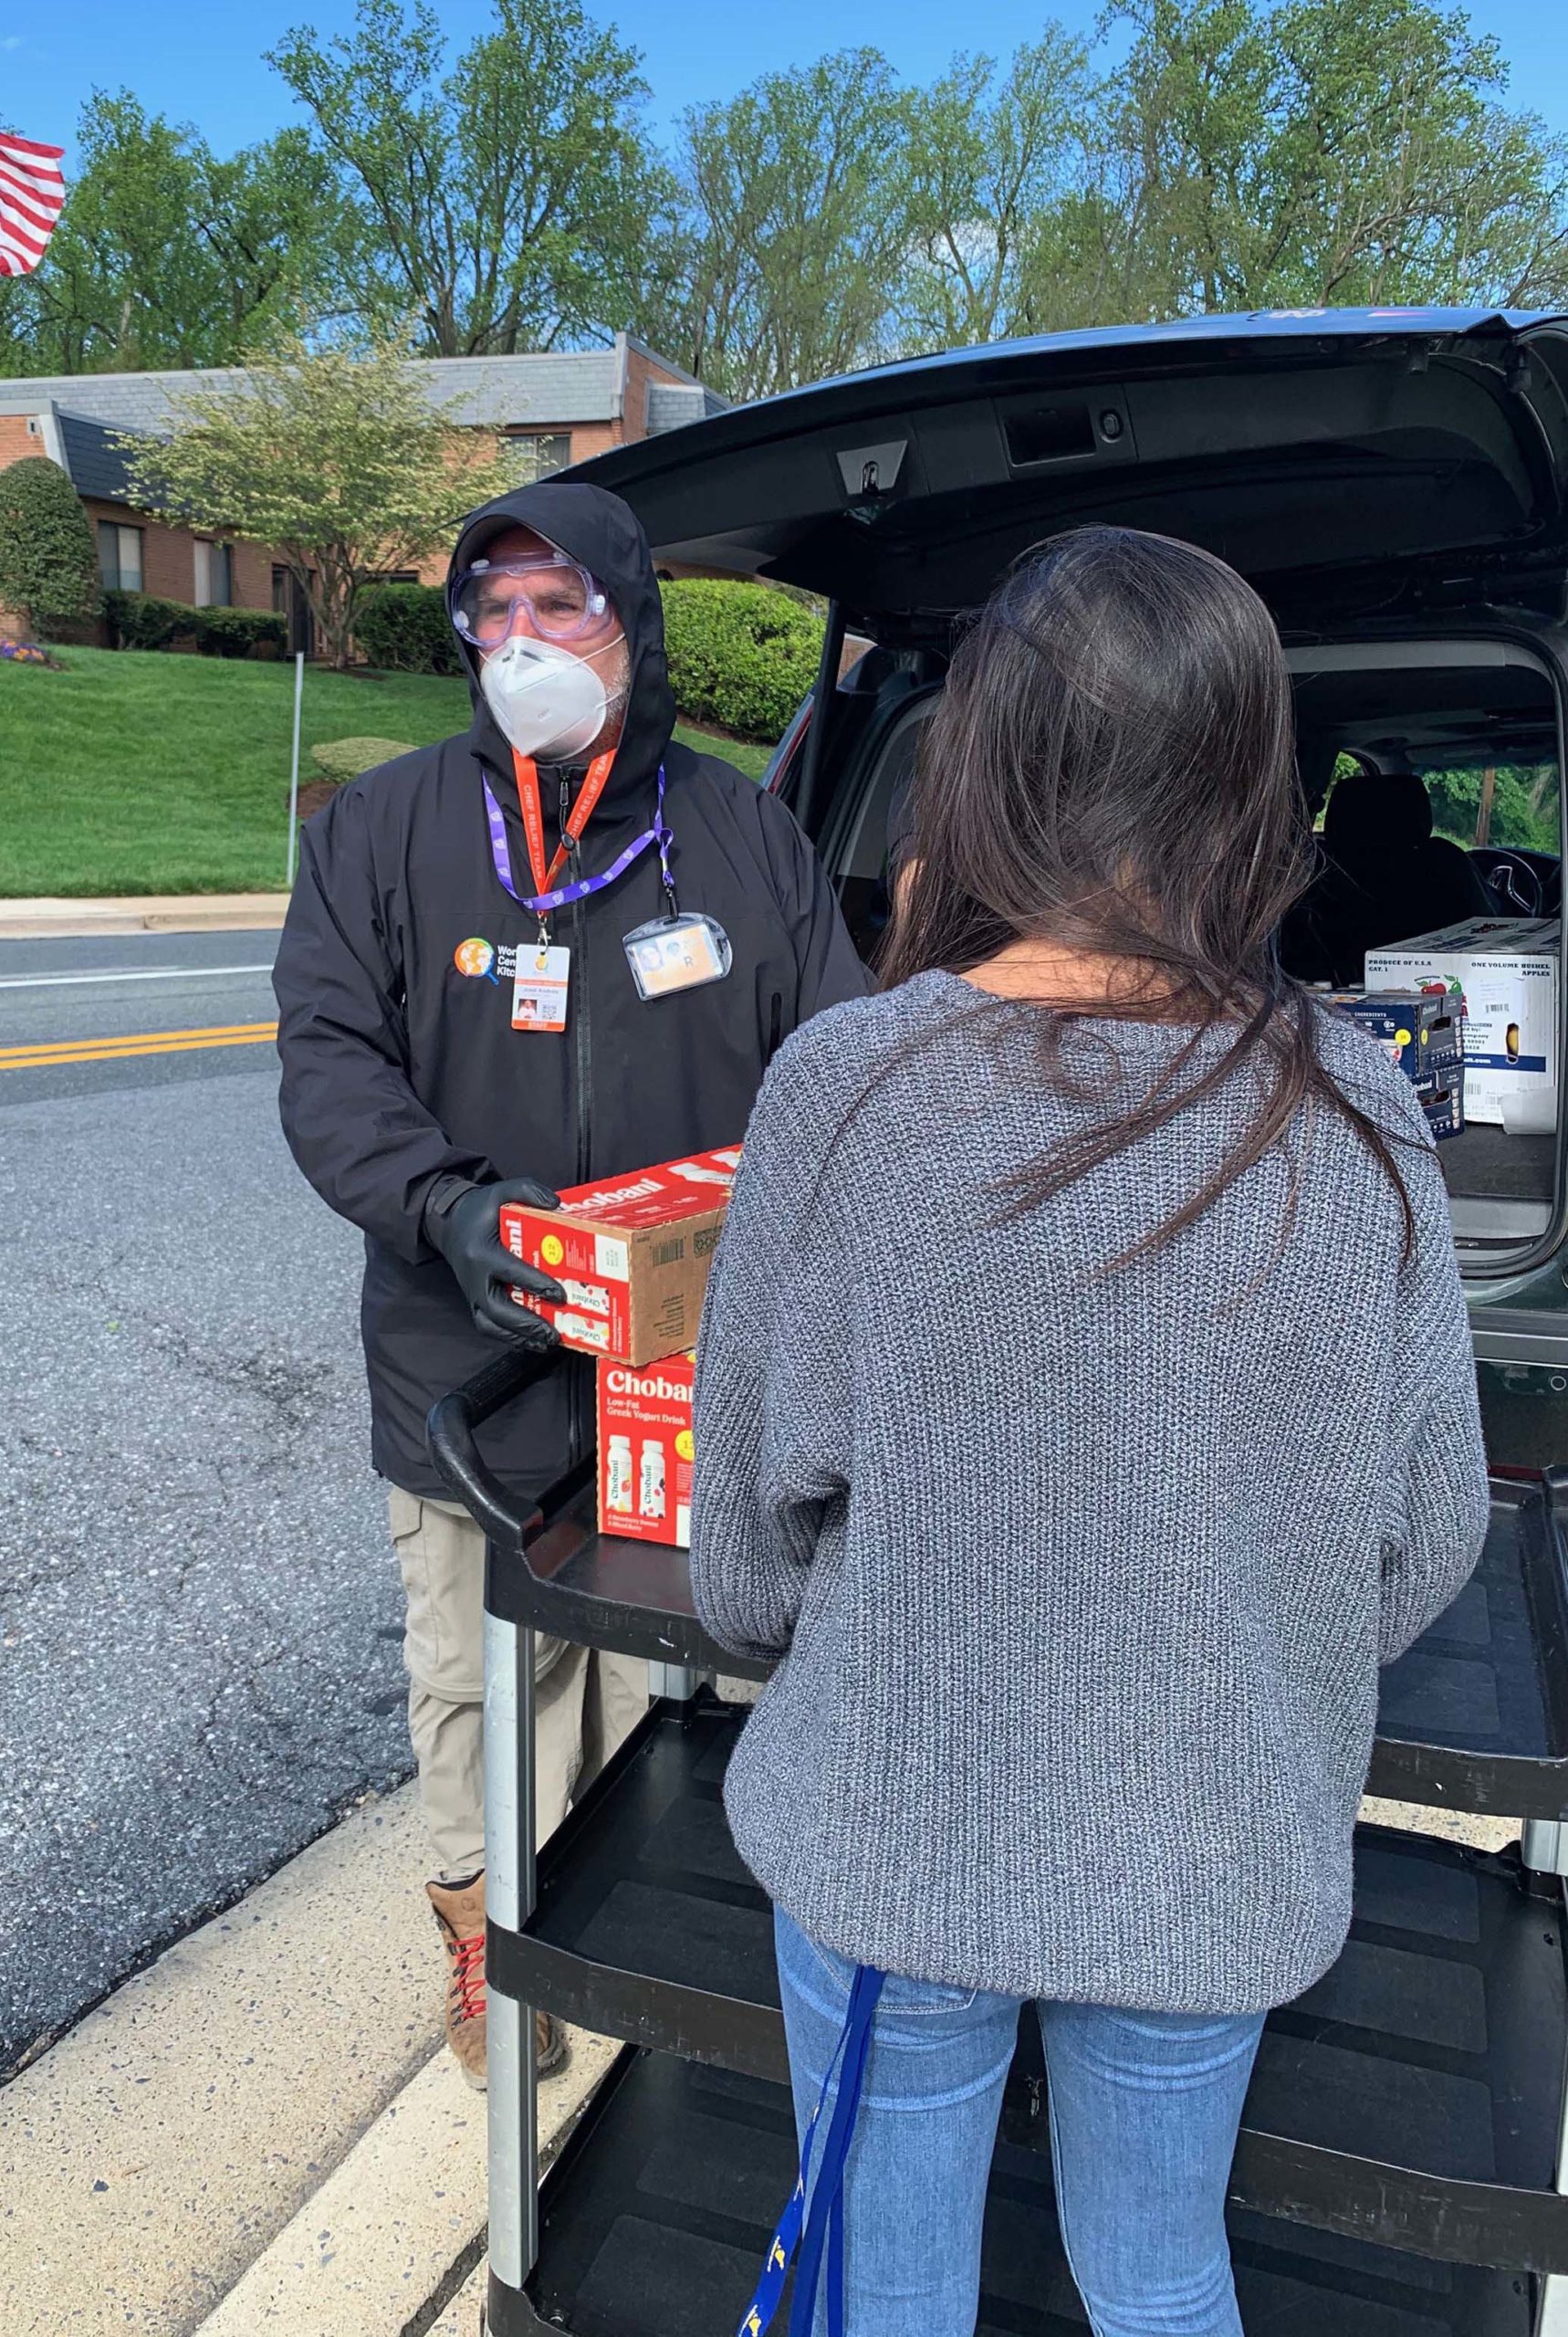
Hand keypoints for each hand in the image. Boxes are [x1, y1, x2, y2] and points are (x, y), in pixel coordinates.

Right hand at [425, 1176, 565, 1343]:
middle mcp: (474, 1277)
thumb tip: (557, 1205)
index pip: (510, 1272)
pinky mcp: (473, 1301)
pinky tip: (533, 1341)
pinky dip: (510, 1337)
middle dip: (527, 1324)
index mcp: (481, 1251)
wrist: (449, 1222)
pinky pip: (489, 1326)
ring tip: (547, 1342)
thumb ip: (528, 1191)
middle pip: (498, 1309)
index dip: (536, 1284)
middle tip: (555, 1332)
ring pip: (491, 1325)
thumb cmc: (479, 1209)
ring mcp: (471, 1292)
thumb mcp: (501, 1191)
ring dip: (519, 1337)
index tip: (560, 1294)